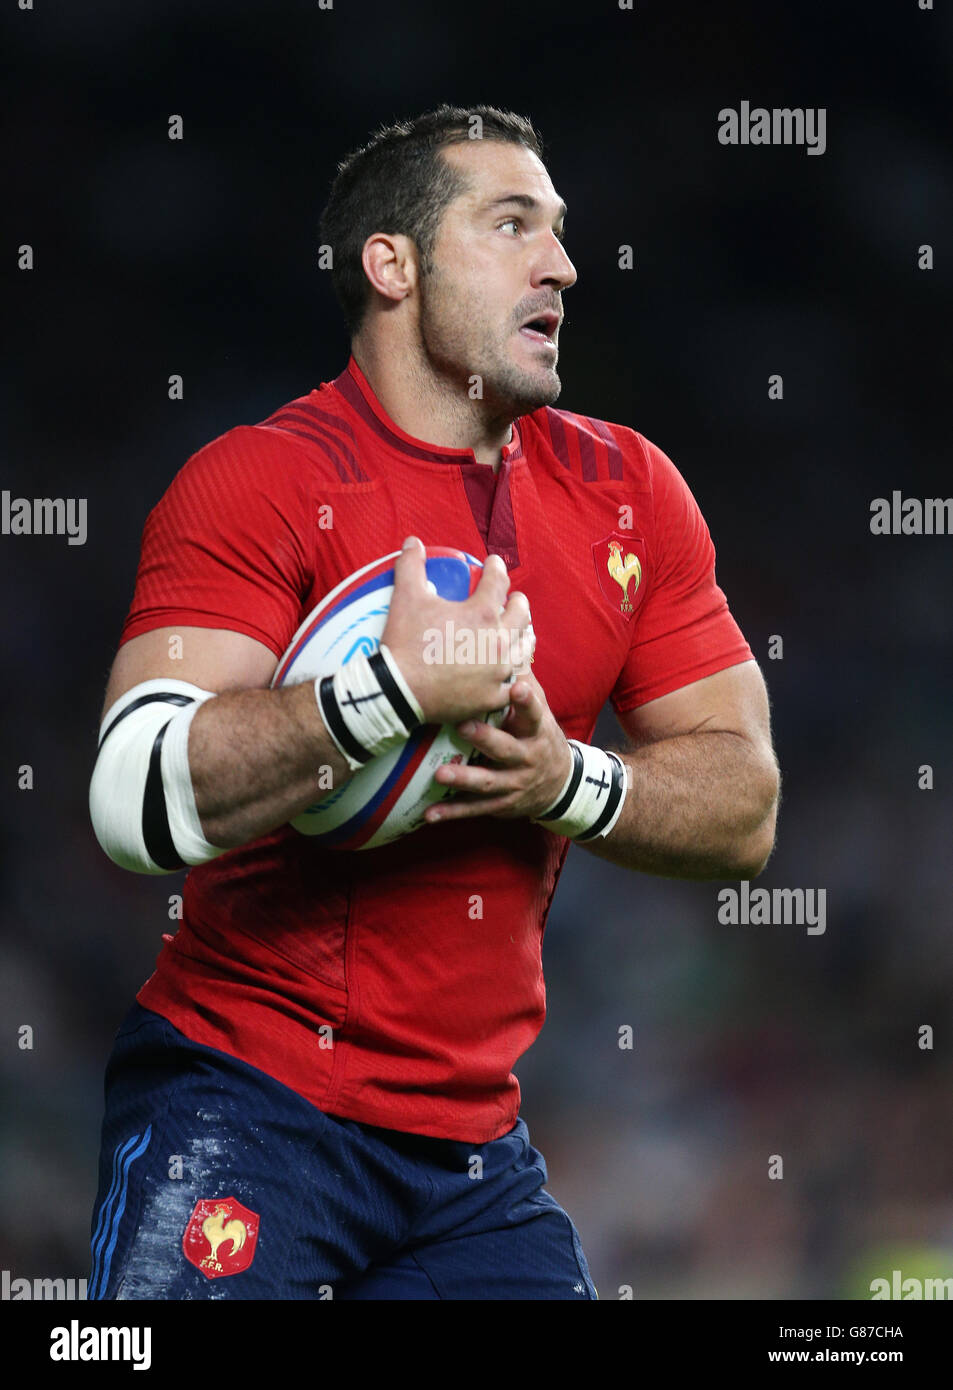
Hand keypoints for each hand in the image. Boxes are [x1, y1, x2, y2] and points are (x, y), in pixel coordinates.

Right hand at [382, 537, 531, 726]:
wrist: (398, 691)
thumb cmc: (405, 643)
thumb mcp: (406, 598)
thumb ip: (412, 565)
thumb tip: (413, 541)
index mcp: (482, 612)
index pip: (498, 581)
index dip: (497, 568)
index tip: (494, 563)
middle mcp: (498, 641)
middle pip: (521, 615)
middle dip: (518, 603)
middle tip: (513, 600)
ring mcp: (497, 672)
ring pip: (523, 650)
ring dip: (523, 637)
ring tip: (521, 633)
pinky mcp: (492, 697)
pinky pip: (511, 686)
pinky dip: (514, 677)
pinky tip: (513, 674)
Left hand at [423, 669, 572, 823]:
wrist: (559, 783)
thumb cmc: (538, 734)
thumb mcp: (539, 710)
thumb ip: (523, 680)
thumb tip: (512, 635)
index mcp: (536, 731)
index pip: (534, 713)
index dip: (526, 701)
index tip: (516, 686)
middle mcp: (527, 759)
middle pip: (506, 749)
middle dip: (486, 738)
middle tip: (463, 726)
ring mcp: (513, 784)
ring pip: (488, 782)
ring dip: (463, 778)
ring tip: (440, 773)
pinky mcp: (499, 805)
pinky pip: (473, 810)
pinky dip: (450, 813)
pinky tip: (428, 815)